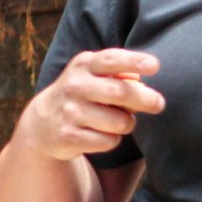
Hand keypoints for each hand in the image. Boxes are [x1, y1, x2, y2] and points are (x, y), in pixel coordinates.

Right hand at [20, 49, 164, 161]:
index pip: (112, 59)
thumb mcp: (97, 75)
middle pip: (121, 92)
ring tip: (117, 120)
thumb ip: (121, 73)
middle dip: (147, 100)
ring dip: (127, 123)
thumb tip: (141, 82)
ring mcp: (69, 111)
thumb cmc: (85, 93)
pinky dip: (113, 139)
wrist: (43, 122)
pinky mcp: (68, 137)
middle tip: (159, 104)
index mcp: (85, 64)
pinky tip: (100, 134)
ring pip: (120, 122)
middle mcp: (75, 85)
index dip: (134, 61)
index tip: (155, 66)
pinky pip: (110, 141)